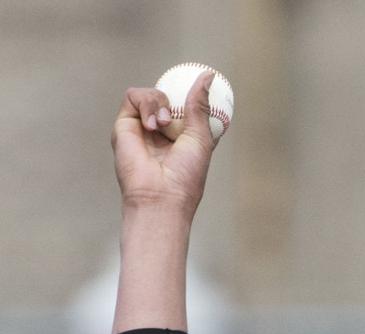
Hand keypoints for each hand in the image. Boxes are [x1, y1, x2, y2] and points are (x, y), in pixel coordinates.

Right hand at [112, 71, 220, 216]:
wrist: (161, 194)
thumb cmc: (185, 175)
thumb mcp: (201, 137)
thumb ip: (200, 106)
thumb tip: (208, 75)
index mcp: (182, 137)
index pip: (186, 109)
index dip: (191, 98)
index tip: (201, 90)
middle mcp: (162, 132)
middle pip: (167, 98)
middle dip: (174, 103)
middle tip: (176, 118)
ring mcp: (142, 127)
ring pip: (150, 94)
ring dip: (158, 103)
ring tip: (162, 124)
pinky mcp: (124, 124)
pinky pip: (133, 96)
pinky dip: (144, 103)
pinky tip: (151, 124)